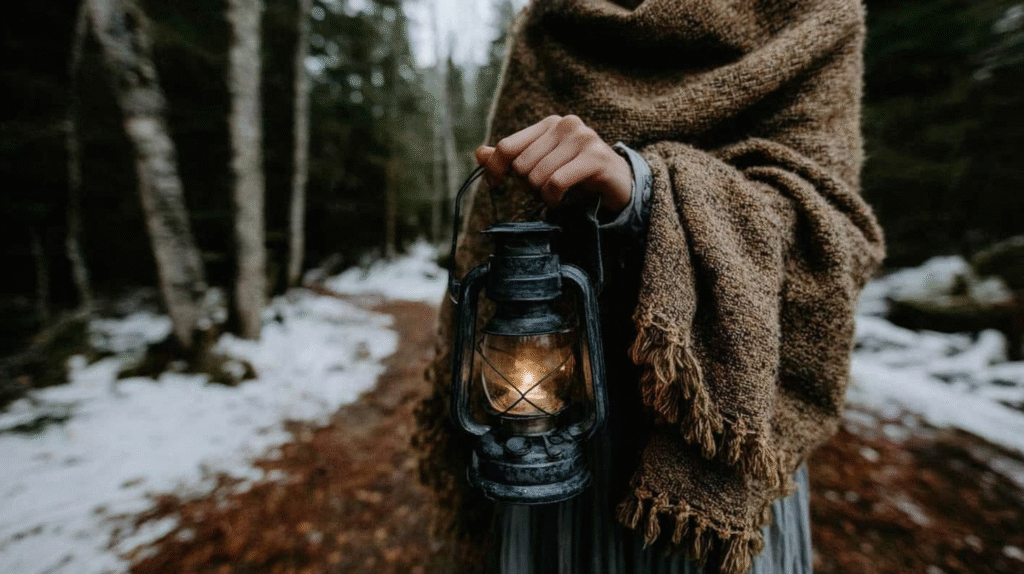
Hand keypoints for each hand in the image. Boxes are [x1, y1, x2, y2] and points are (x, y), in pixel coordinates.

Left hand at [475, 115, 631, 213]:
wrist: (619, 185)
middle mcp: (565, 125)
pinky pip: (556, 183)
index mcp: (549, 124)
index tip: (494, 184)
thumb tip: (479, 153)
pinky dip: (554, 199)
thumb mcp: (542, 165)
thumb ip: (512, 158)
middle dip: (528, 186)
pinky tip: (561, 201)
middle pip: (521, 165)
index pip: (507, 146)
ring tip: (555, 196)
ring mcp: (582, 138)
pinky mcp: (595, 157)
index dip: (495, 169)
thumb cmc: (577, 175)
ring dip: (542, 195)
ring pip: (537, 176)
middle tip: (544, 191)